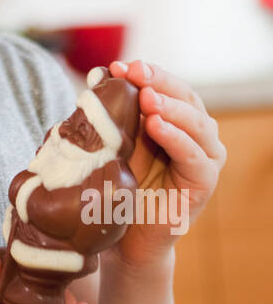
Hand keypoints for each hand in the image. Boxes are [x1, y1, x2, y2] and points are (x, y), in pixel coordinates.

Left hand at [106, 58, 227, 266]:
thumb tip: (99, 74)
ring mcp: (203, 159)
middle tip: (135, 72)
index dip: (147, 73)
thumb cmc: (115, 187)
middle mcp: (194, 136)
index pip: (167, 87)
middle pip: (186, 98)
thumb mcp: (110, 143)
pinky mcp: (204, 184)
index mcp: (173, 121)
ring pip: (197, 124)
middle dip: (160, 82)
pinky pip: (196, 157)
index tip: (119, 65)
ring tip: (146, 97)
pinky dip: (177, 138)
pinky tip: (157, 126)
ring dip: (171, 107)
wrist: (120, 239)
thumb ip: (110, 113)